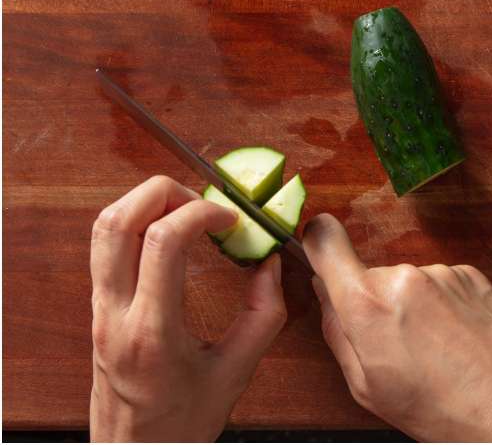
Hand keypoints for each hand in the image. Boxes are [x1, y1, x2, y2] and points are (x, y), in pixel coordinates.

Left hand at [90, 176, 286, 441]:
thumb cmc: (181, 424)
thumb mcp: (237, 372)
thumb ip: (263, 314)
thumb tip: (271, 262)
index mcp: (152, 331)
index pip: (162, 240)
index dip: (202, 211)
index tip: (232, 220)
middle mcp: (115, 314)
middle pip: (118, 220)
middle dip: (167, 192)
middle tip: (205, 204)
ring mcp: (99, 310)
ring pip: (103, 227)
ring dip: (146, 202)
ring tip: (188, 211)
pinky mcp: (97, 309)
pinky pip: (104, 246)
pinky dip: (136, 222)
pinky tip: (170, 234)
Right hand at [304, 215, 491, 442]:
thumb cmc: (435, 406)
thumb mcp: (365, 385)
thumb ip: (336, 332)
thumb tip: (324, 292)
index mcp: (367, 305)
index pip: (326, 243)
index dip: (316, 240)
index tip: (316, 241)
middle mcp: (403, 276)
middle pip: (371, 277)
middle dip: (375, 304)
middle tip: (396, 346)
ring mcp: (441, 271)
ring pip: (407, 283)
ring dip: (412, 307)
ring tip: (434, 350)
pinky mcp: (470, 273)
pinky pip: (439, 284)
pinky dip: (441, 306)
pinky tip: (455, 339)